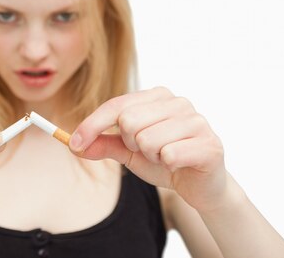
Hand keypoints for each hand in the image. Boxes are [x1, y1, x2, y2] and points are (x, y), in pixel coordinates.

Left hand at [70, 86, 226, 211]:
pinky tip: (179, 164)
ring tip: (165, 157)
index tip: (74, 143)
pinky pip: (169, 154)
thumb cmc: (165, 161)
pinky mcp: (209, 144)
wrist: (200, 186)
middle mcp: (178, 102)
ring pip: (147, 140)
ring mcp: (196, 121)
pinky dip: (168, 165)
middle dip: (131, 144)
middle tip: (148, 152)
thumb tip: (74, 144)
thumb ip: (103, 144)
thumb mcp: (129, 153)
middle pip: (129, 121)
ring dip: (151, 157)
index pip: (116, 105)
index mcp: (157, 97)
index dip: (92, 125)